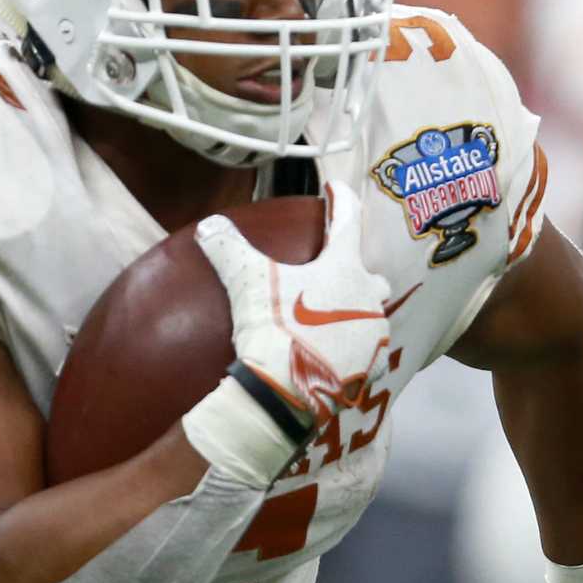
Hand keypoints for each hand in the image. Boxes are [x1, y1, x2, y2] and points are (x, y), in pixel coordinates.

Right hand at [181, 184, 391, 483]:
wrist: (285, 393)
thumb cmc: (272, 329)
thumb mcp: (247, 282)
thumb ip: (228, 248)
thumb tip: (208, 224)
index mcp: (345, 270)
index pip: (349, 221)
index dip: (342, 200)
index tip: (336, 188)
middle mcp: (370, 298)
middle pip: (371, 277)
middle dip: (357, 273)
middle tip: (335, 274)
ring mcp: (374, 335)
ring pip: (372, 316)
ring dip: (357, 313)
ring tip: (334, 318)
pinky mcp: (371, 368)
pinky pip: (368, 352)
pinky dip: (355, 348)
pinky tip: (336, 352)